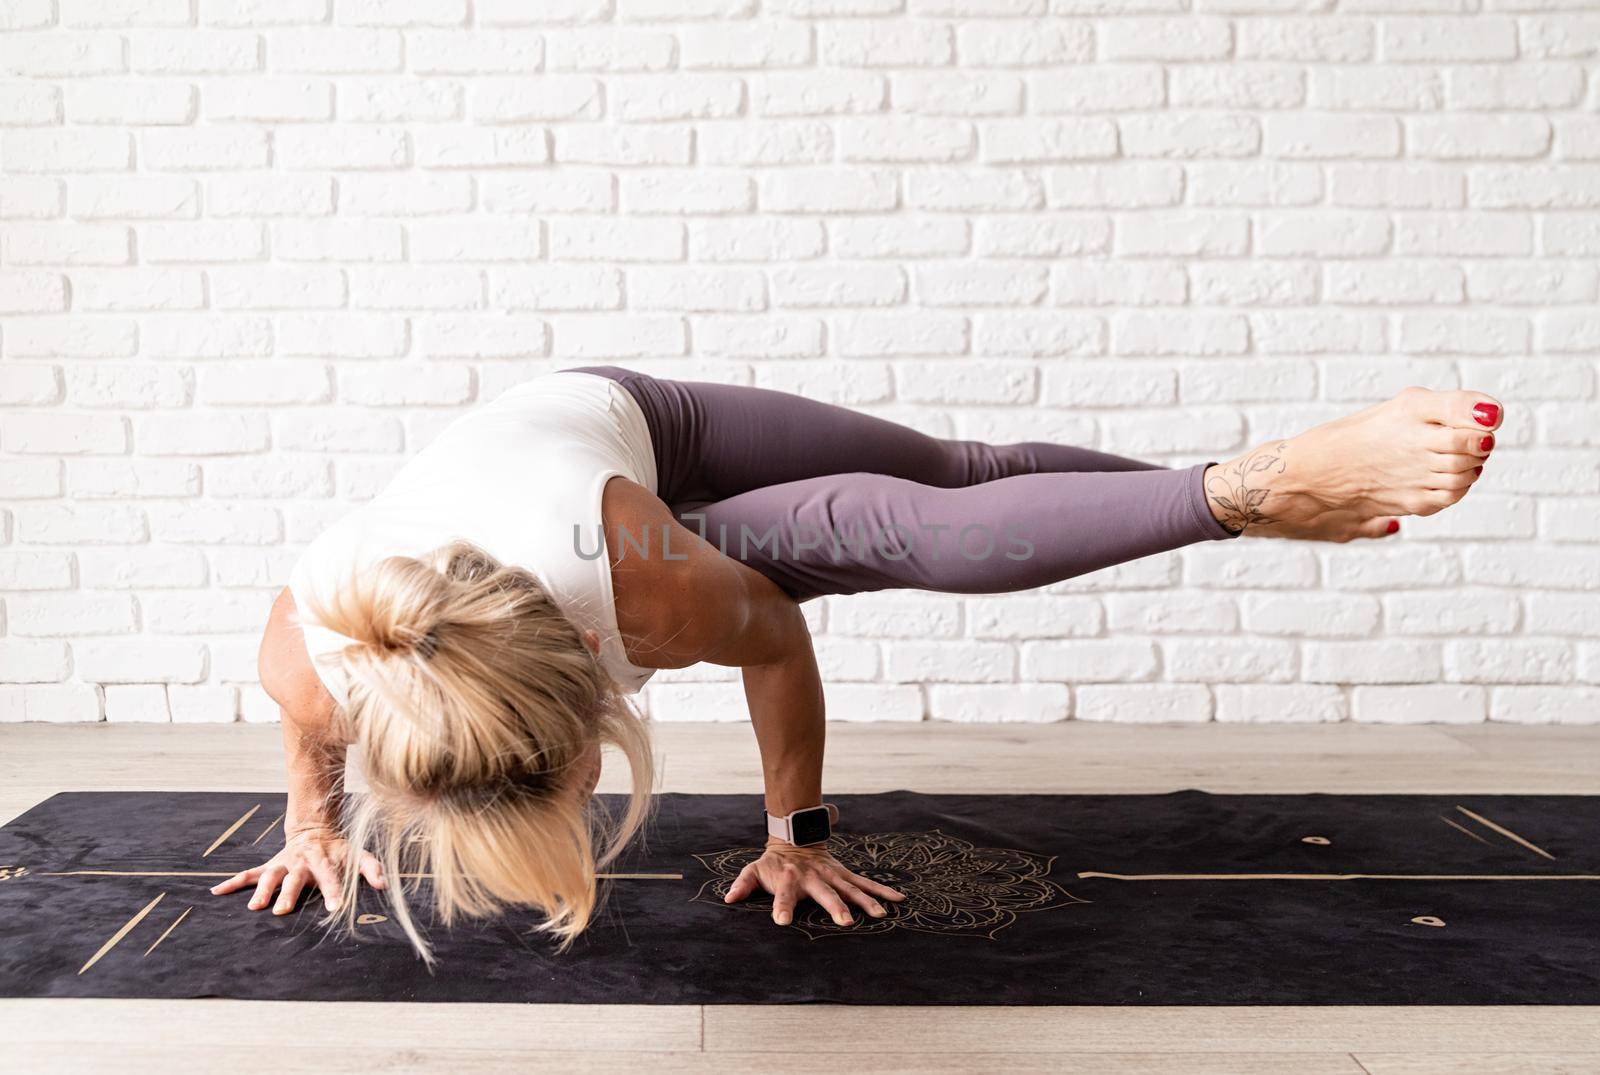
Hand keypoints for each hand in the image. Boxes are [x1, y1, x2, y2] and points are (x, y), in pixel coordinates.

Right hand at [209, 827, 384, 915]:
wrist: (316, 828)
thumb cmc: (340, 849)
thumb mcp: (359, 854)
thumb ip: (371, 868)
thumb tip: (383, 885)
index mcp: (324, 860)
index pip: (330, 877)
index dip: (334, 891)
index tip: (335, 908)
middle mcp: (301, 862)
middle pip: (295, 879)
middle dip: (289, 894)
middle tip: (282, 910)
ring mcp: (283, 864)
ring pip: (270, 876)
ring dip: (261, 890)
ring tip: (254, 906)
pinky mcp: (269, 866)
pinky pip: (248, 874)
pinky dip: (232, 882)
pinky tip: (216, 891)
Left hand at [724, 838, 905, 927]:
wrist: (794, 835)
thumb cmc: (773, 863)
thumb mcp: (754, 870)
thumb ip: (743, 884)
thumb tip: (729, 898)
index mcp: (789, 879)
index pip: (783, 895)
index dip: (782, 907)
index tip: (782, 922)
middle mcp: (813, 877)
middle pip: (825, 894)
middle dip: (836, 907)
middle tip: (846, 923)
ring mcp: (832, 875)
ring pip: (851, 889)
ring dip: (866, 902)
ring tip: (880, 916)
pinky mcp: (844, 875)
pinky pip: (865, 883)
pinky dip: (882, 891)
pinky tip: (899, 900)